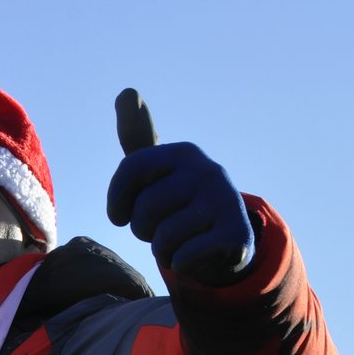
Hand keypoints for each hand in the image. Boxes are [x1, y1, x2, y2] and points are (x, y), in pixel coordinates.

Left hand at [106, 89, 254, 284]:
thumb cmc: (178, 203)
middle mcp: (208, 170)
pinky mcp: (236, 235)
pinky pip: (183, 258)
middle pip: (144, 212)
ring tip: (178, 241)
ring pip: (163, 240)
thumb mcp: (157, 170)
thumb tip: (127, 91)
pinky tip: (194, 254)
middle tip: (161, 228)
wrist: (225, 240)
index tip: (120, 214)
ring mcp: (225, 201)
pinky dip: (181, 263)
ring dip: (162, 251)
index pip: (130, 170)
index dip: (117, 200)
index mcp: (183, 152)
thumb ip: (138, 136)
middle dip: (143, 230)